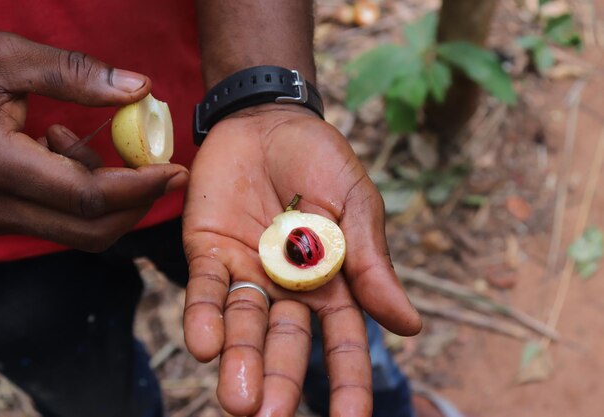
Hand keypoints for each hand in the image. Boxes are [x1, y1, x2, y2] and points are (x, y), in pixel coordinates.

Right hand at [0, 32, 188, 250]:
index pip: (89, 197)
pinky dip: (81, 196)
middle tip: (164, 172)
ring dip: (108, 197)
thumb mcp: (5, 58)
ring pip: (77, 232)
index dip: (141, 187)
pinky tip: (60, 148)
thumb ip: (74, 73)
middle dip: (138, 203)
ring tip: (82, 139)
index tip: (176, 170)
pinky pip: (57, 221)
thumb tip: (140, 89)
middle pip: (91, 230)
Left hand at [182, 104, 420, 415]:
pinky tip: (203, 345)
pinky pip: (206, 290)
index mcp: (332, 282)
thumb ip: (373, 263)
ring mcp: (247, 272)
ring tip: (236, 400)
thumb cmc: (321, 161)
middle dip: (279, 380)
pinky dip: (204, 316)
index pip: (342, 341)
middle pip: (286, 343)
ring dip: (239, 360)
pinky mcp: (208, 252)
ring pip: (243, 326)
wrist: (267, 120)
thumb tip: (409, 326)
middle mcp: (287, 288)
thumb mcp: (356, 205)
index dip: (347, 383)